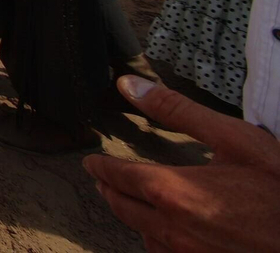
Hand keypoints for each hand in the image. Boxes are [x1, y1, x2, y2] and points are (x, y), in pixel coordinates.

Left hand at [84, 76, 279, 251]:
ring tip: (129, 202)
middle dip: (110, 190)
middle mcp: (173, 228)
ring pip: (143, 235)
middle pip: (123, 207)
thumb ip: (176, 110)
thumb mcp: (232, 137)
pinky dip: (156, 238)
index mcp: (173, 192)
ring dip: (132, 216)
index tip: (92, 162)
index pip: (118, 177)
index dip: (101, 167)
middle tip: (103, 180)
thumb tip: (130, 86)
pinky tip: (163, 230)